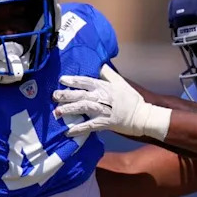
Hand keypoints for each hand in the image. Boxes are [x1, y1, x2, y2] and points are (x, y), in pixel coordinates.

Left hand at [53, 65, 171, 139]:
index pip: (86, 81)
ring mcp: (103, 110)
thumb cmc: (131, 99)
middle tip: (54, 95)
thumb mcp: (120, 82)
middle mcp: (102, 97)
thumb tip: (98, 65)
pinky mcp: (105, 123)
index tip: (62, 80)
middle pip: (81, 94)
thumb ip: (107, 74)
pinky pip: (89, 126)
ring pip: (83, 108)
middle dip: (66, 95)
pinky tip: (68, 131)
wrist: (142, 116)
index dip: (73, 80)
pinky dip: (79, 129)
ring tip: (57, 112)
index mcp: (105, 87)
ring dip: (69, 110)